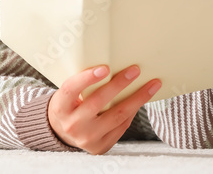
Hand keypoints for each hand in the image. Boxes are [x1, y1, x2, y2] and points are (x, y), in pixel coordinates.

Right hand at [47, 64, 161, 154]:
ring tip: (152, 85)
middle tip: (135, 70)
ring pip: (117, 116)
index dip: (87, 78)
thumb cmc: (70, 104)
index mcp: (60, 107)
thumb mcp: (68, 94)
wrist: (62, 132)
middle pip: (98, 102)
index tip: (105, 67)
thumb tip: (113, 65)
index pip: (72, 90)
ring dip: (137, 98)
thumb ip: (83, 83)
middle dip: (119, 84)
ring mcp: (87, 138)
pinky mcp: (101, 146)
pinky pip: (121, 126)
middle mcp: (72, 125)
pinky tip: (141, 99)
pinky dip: (132, 111)